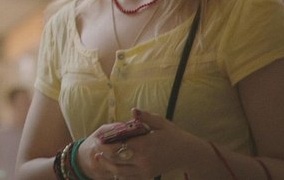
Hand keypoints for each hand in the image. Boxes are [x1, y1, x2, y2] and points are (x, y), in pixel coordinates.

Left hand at [78, 109, 196, 178]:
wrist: (187, 154)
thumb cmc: (173, 135)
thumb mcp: (160, 123)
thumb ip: (145, 117)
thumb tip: (133, 110)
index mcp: (145, 145)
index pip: (119, 146)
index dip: (107, 144)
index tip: (98, 139)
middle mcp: (143, 160)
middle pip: (116, 160)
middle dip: (104, 155)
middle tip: (96, 149)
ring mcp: (145, 170)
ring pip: (120, 172)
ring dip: (108, 166)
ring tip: (100, 158)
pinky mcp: (147, 176)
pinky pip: (129, 178)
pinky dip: (118, 174)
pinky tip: (113, 167)